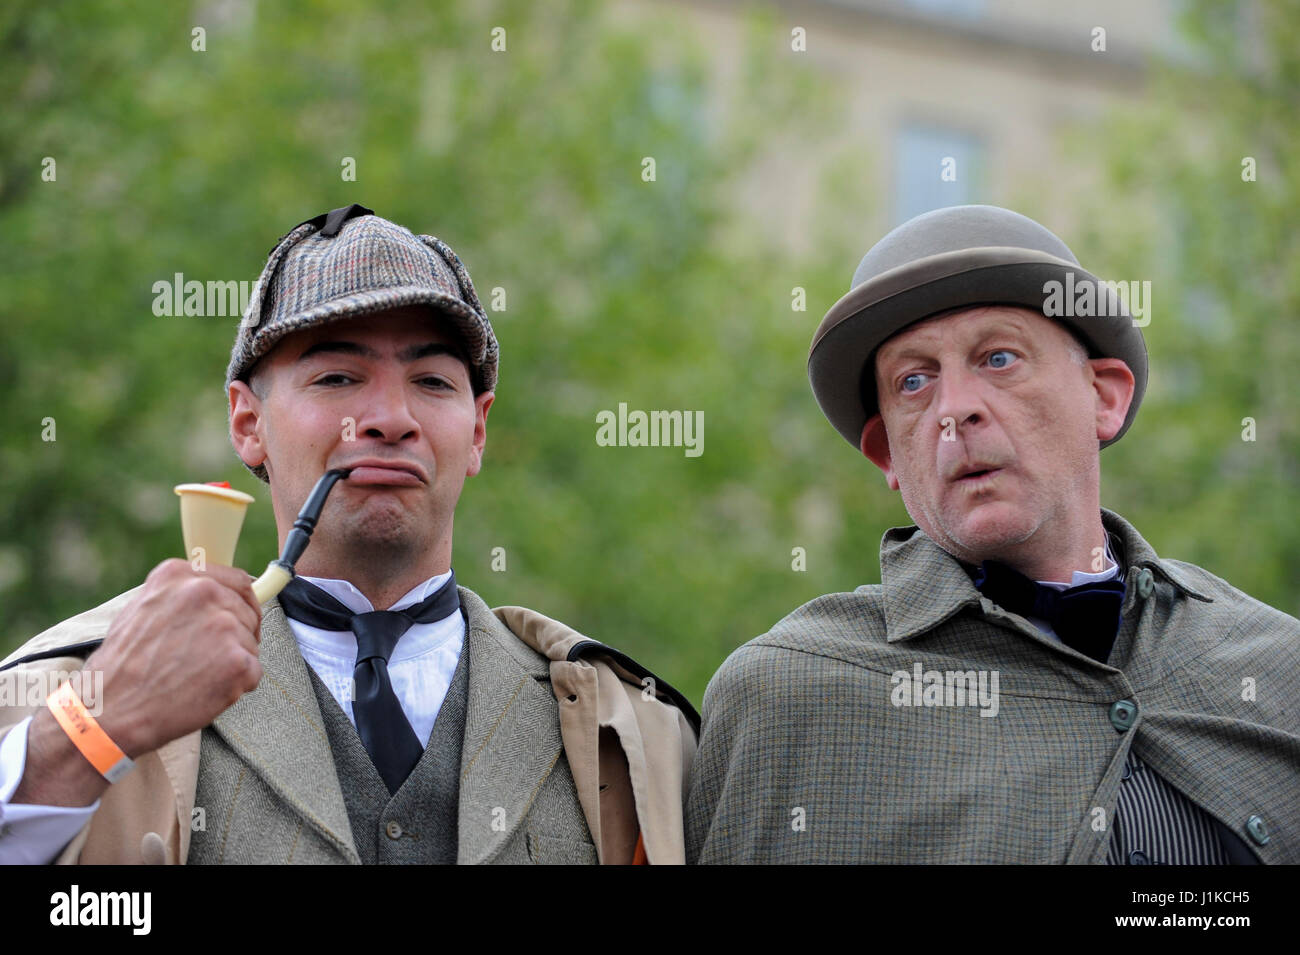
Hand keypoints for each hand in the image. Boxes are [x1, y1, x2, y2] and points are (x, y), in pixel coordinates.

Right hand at [86, 558, 263, 757]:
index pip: (237, 581)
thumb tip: (213, 593)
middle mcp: (204, 593)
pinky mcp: (237, 661)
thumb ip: (179, 596)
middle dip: (236, 636)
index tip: (241, 616)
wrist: (110, 711)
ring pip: (250, 644)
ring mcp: (224, 626)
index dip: (242, 603)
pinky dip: (236, 686)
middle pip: (247, 613)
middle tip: (209, 659)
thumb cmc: (122, 667)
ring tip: (194, 676)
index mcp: (179, 576)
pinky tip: (203, 690)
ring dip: (233, 662)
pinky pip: (253, 672)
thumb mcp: (142, 609)